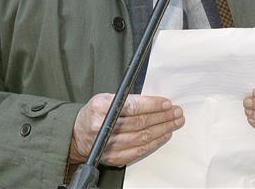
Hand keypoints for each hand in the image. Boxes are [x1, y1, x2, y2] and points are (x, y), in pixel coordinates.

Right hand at [69, 93, 183, 166]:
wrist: (77, 135)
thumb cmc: (95, 113)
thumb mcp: (105, 98)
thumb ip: (126, 99)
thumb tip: (155, 101)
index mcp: (101, 108)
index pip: (132, 106)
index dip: (152, 105)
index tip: (167, 103)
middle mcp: (103, 127)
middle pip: (140, 123)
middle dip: (163, 116)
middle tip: (177, 112)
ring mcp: (108, 145)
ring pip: (142, 137)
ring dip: (163, 129)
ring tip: (175, 122)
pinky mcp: (113, 157)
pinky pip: (139, 151)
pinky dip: (154, 143)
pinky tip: (164, 135)